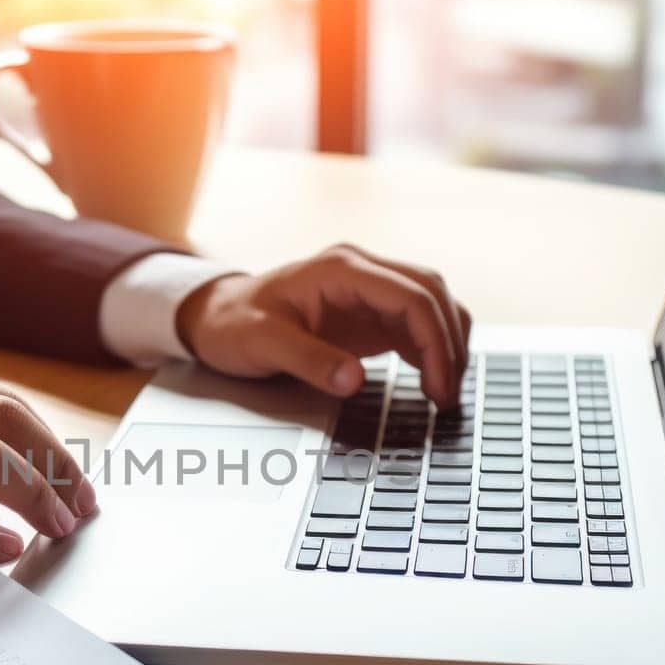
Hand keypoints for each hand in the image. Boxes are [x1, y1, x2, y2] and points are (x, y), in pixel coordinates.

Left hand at [174, 243, 472, 407]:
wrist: (215, 316)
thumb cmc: (233, 324)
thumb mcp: (261, 344)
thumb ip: (308, 361)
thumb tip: (353, 382)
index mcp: (340, 269)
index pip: (410, 295)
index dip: (435, 340)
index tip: (439, 384)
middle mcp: (361, 271)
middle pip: (430, 293)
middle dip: (449, 343)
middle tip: (447, 395)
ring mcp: (367, 289)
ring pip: (431, 305)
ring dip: (446, 344)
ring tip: (445, 392)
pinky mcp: (369, 311)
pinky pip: (415, 322)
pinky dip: (432, 348)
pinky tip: (432, 380)